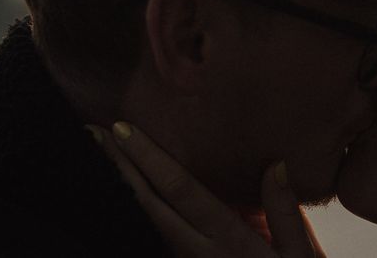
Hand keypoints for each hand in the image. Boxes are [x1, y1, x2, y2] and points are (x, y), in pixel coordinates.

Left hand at [86, 123, 325, 257]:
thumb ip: (285, 212)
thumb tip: (275, 163)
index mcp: (227, 242)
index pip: (181, 191)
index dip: (150, 159)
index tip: (124, 130)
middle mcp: (198, 256)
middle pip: (148, 206)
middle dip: (119, 168)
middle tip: (90, 134)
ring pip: (143, 228)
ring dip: (121, 193)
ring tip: (99, 163)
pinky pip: (152, 247)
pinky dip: (134, 221)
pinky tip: (123, 203)